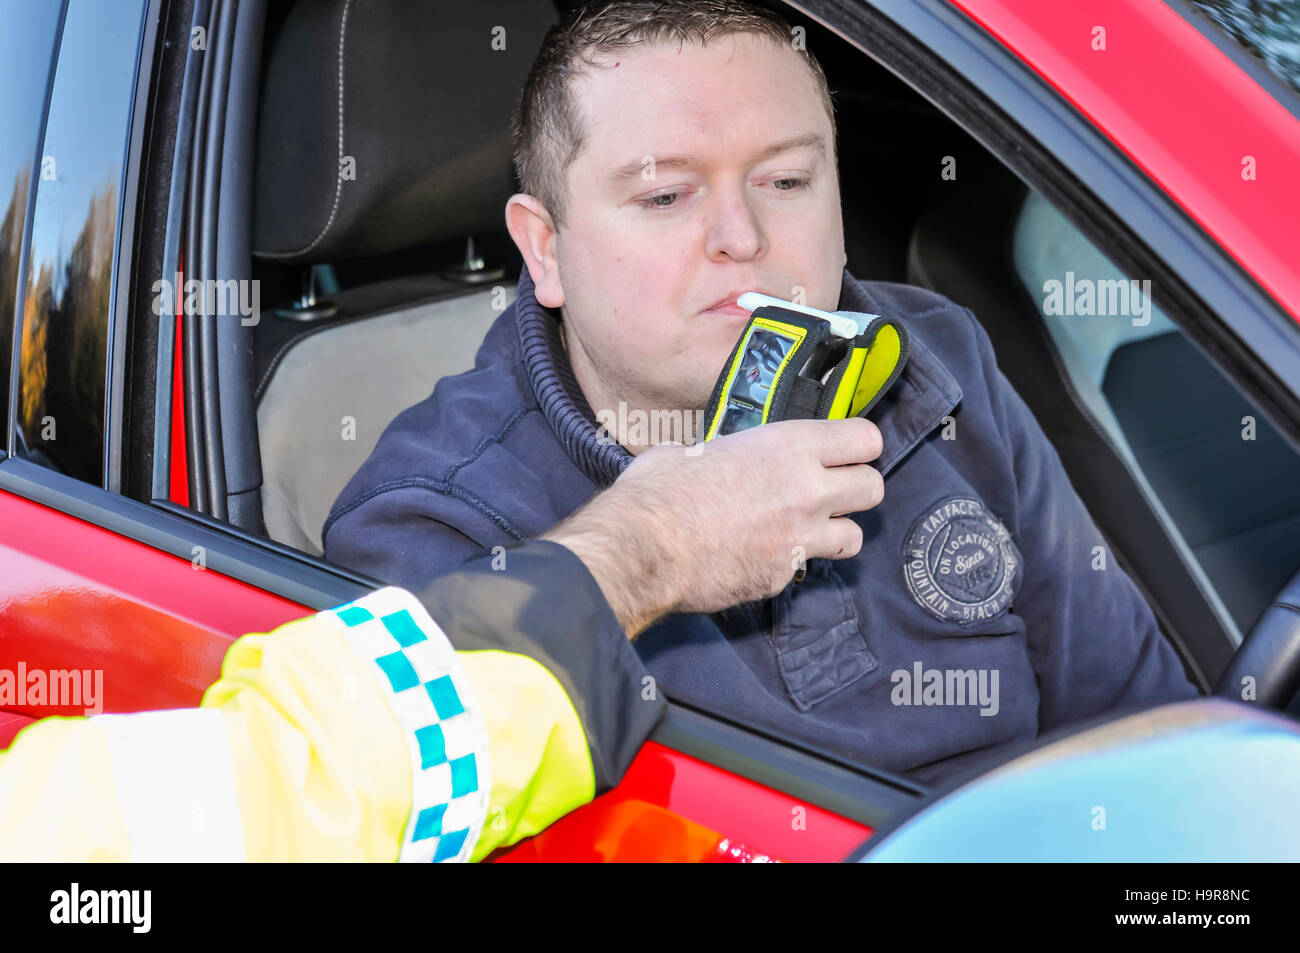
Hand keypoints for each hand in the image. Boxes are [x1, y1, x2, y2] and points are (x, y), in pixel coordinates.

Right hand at [542, 417, 883, 636]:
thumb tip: (714, 458)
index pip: (866, 438)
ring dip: (836, 532)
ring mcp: (800, 538)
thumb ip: (727, 452)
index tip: (843, 452)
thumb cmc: (660, 491)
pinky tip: (764, 555)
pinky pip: (806, 568)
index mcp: (789, 447)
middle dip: (855, 490)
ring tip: (807, 529)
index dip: (857, 446)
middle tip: (830, 492)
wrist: (645, 548)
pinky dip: (792, 562)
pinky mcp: (783, 576)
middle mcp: (807, 490)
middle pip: (873, 488)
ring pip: (855, 536)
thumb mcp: (695, 449)